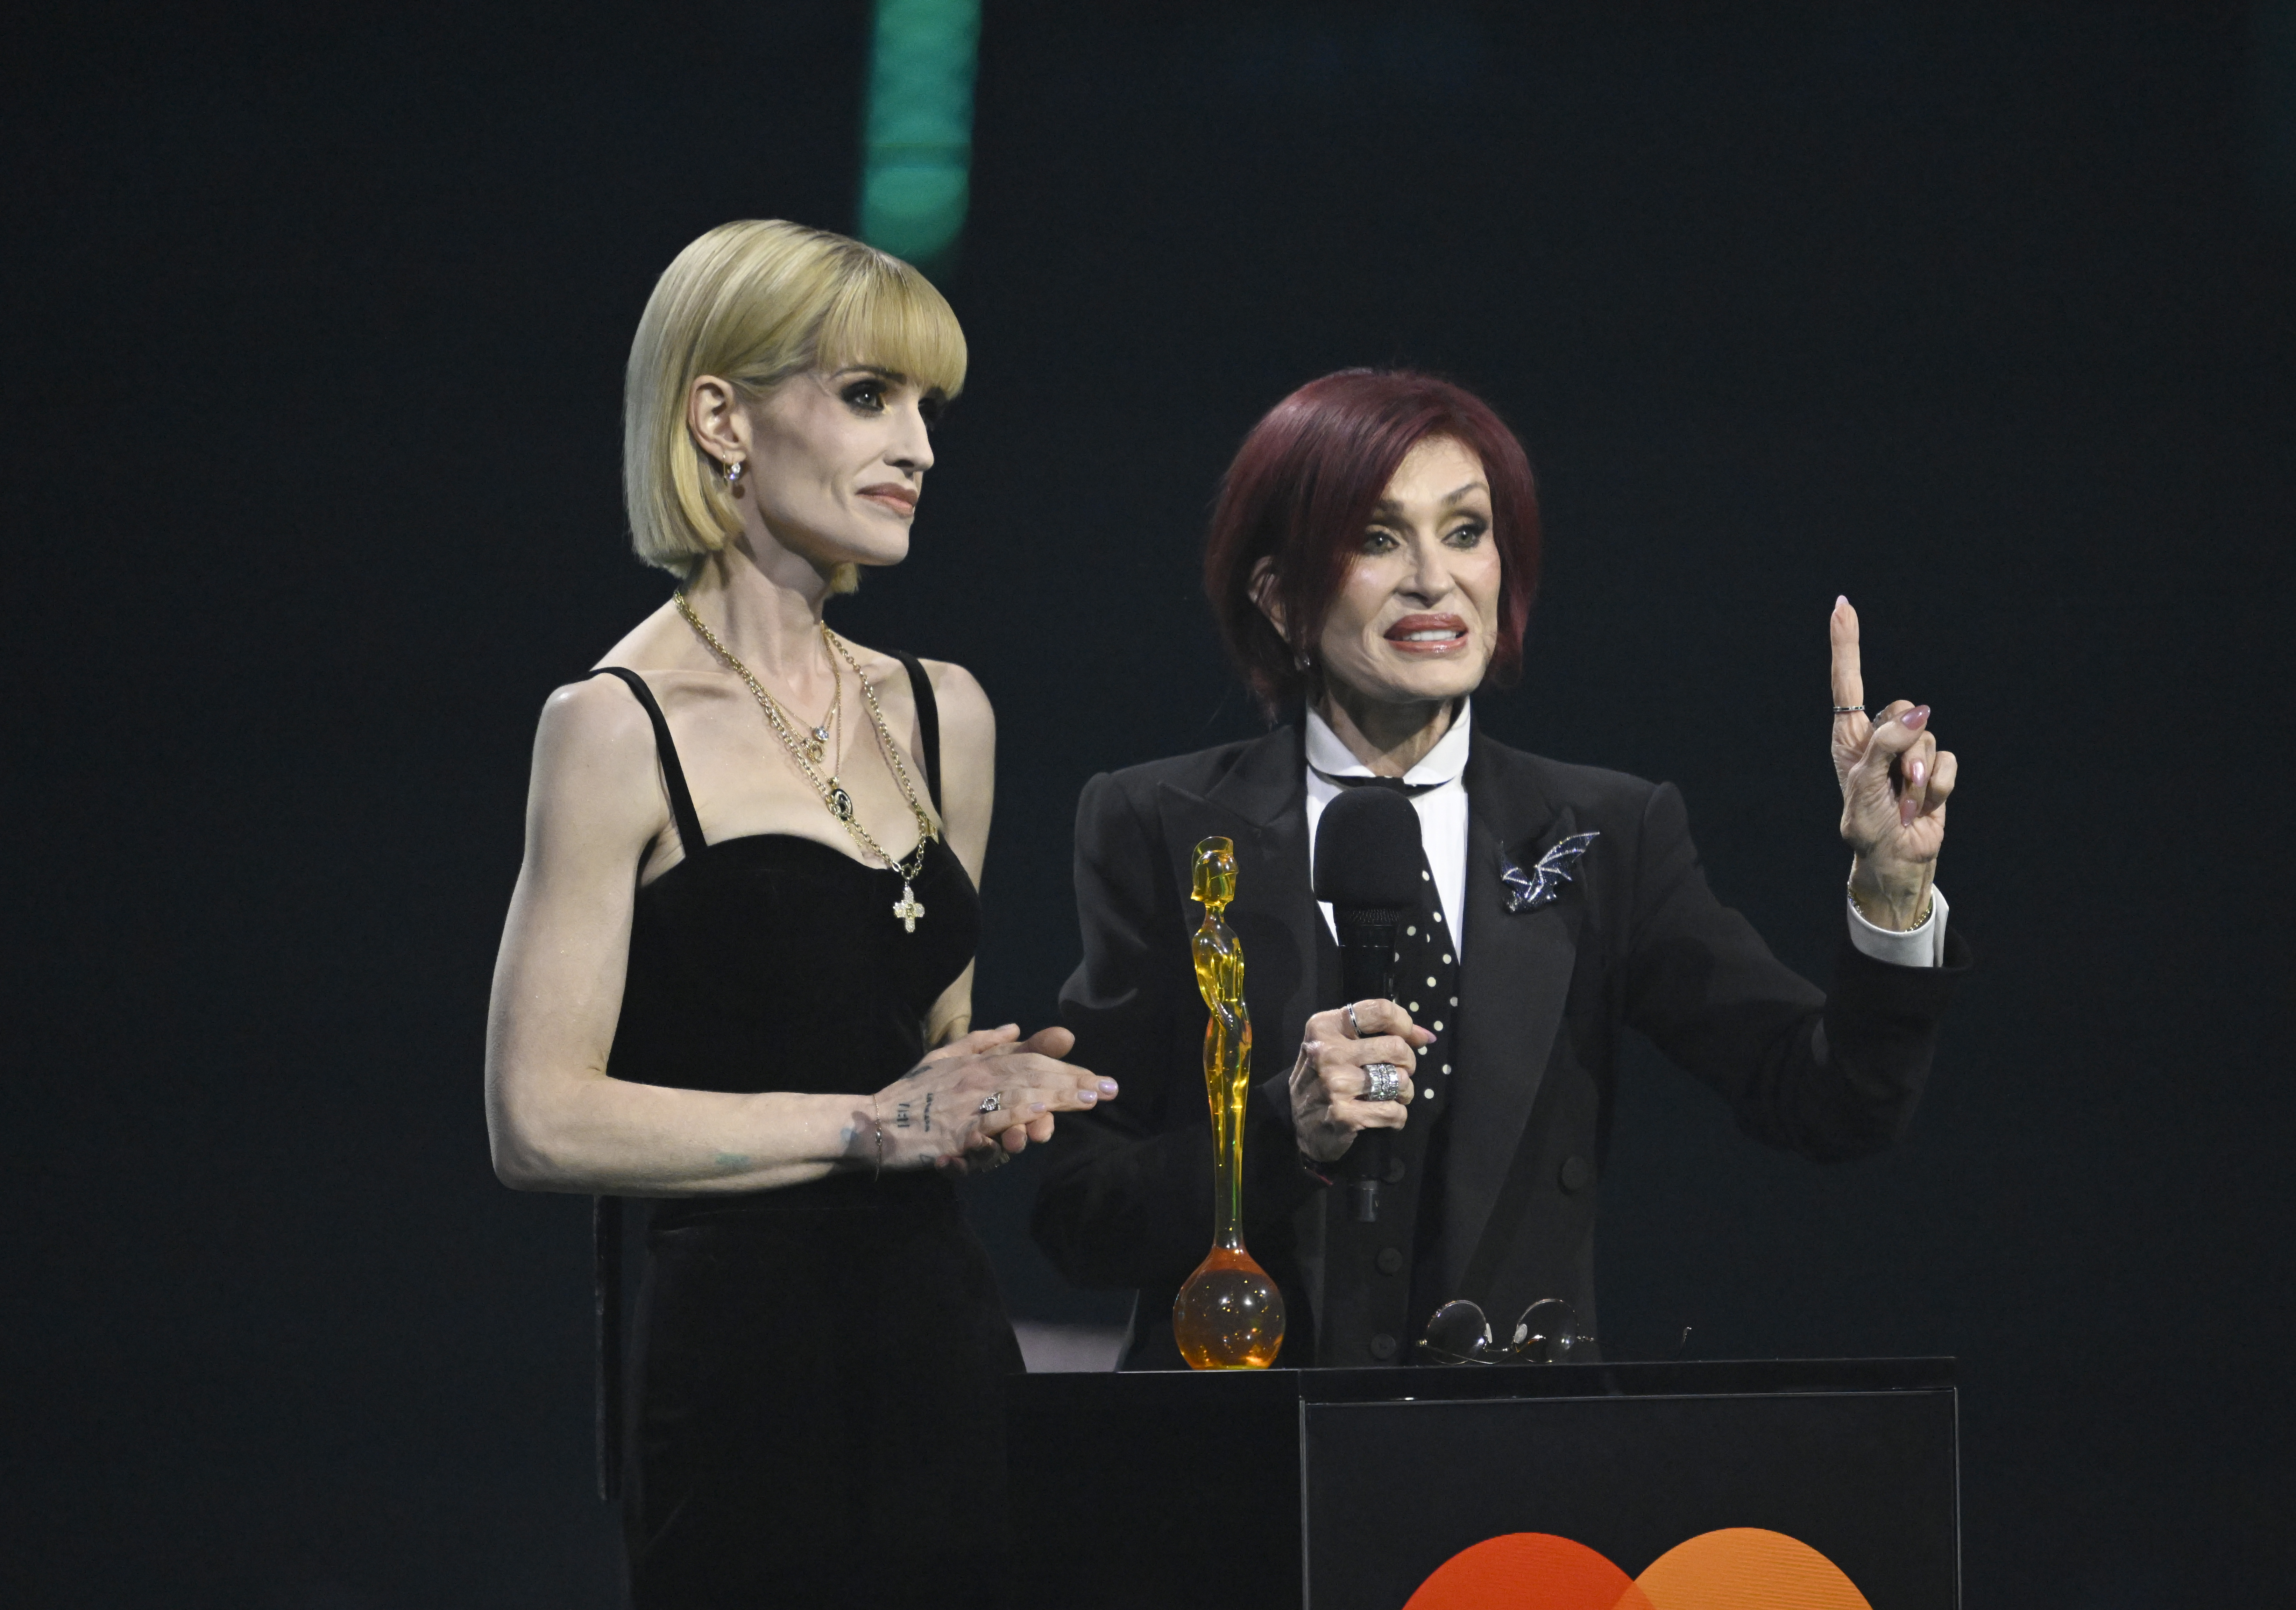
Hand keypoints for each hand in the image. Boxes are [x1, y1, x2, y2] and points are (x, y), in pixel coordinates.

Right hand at [872, 1025, 1114, 1173]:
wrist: (873, 1122)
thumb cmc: (912, 1093)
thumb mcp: (944, 1058)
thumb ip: (980, 1042)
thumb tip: (1015, 1027)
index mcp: (977, 1063)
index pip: (1031, 1063)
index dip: (1067, 1070)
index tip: (1098, 1079)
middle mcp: (976, 1079)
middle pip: (1033, 1077)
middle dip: (1073, 1083)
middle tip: (1108, 1089)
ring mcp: (967, 1105)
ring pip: (1018, 1098)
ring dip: (1055, 1099)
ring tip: (1086, 1100)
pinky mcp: (955, 1131)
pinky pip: (989, 1124)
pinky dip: (1014, 1119)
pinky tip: (1039, 1118)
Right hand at [1289, 999, 1434, 1163]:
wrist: (1296, 1124)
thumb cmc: (1323, 1078)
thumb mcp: (1338, 1045)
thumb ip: (1378, 1033)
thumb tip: (1427, 1037)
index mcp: (1324, 1027)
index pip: (1380, 1010)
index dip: (1404, 1023)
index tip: (1407, 1037)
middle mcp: (1327, 1052)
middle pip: (1396, 1047)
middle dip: (1407, 1062)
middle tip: (1397, 1071)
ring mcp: (1335, 1084)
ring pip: (1400, 1080)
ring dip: (1403, 1091)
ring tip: (1389, 1095)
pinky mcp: (1345, 1115)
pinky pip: (1395, 1111)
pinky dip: (1397, 1116)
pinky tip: (1383, 1115)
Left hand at [1830, 596, 1956, 928]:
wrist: (1893, 859)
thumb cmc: (1867, 822)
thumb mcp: (1864, 781)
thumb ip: (1887, 743)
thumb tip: (1922, 713)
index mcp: (1850, 735)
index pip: (1846, 680)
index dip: (1846, 643)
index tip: (1841, 605)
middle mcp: (1880, 737)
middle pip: (1904, 710)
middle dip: (1903, 746)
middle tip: (1894, 782)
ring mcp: (1910, 753)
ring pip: (1929, 738)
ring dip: (1918, 775)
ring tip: (1905, 801)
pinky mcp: (1936, 770)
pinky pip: (1948, 760)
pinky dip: (1938, 787)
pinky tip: (1923, 806)